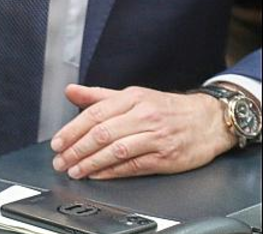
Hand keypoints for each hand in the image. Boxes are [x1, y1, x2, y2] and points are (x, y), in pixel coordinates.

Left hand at [50, 84, 237, 179]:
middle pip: (102, 134)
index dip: (72, 130)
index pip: (94, 114)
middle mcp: (143, 116)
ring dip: (91, 163)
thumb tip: (70, 91)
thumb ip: (99, 96)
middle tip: (61, 160)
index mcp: (132, 98)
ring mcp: (156, 137)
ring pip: (116, 151)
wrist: (208, 120)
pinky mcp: (165, 157)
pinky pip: (134, 165)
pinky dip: (113, 171)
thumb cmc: (166, 109)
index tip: (57, 142)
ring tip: (75, 170)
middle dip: (77, 149)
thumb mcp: (133, 96)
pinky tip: (98, 174)